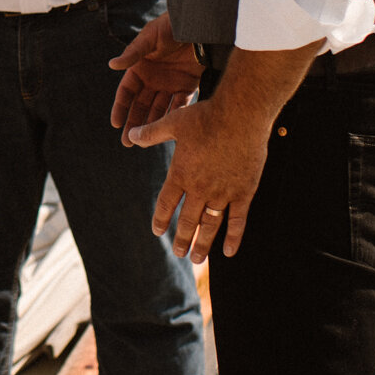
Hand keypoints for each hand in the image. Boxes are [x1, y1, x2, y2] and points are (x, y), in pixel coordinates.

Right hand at [110, 14, 201, 138]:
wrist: (198, 24)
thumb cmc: (170, 26)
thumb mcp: (149, 38)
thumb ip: (133, 54)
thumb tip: (112, 65)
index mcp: (140, 67)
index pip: (126, 92)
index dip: (121, 108)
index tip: (116, 124)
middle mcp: (153, 78)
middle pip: (141, 105)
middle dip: (134, 123)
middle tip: (128, 143)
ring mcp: (170, 82)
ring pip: (159, 108)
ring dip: (153, 124)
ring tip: (146, 142)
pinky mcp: (188, 84)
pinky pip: (180, 104)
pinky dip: (175, 115)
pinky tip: (169, 129)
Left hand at [126, 97, 268, 262]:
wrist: (240, 115)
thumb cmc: (206, 116)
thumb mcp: (174, 122)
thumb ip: (151, 133)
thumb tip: (130, 136)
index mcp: (181, 173)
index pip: (167, 203)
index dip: (161, 219)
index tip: (157, 231)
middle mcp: (200, 188)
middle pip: (188, 220)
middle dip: (181, 238)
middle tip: (178, 253)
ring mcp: (223, 192)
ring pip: (210, 225)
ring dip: (203, 243)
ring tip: (196, 259)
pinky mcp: (243, 191)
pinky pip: (238, 220)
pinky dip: (234, 237)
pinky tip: (229, 252)